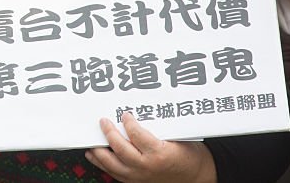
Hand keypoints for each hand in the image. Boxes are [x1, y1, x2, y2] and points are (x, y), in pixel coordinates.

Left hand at [85, 113, 215, 182]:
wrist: (197, 177)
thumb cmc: (189, 157)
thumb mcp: (177, 138)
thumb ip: (157, 128)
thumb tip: (136, 115)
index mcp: (159, 153)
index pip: (137, 135)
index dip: (128, 122)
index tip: (124, 114)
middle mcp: (147, 167)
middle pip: (121, 149)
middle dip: (109, 134)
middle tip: (103, 122)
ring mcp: (140, 177)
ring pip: (113, 164)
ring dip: (100, 152)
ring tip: (92, 141)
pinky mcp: (136, 182)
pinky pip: (114, 174)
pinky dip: (102, 164)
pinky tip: (95, 156)